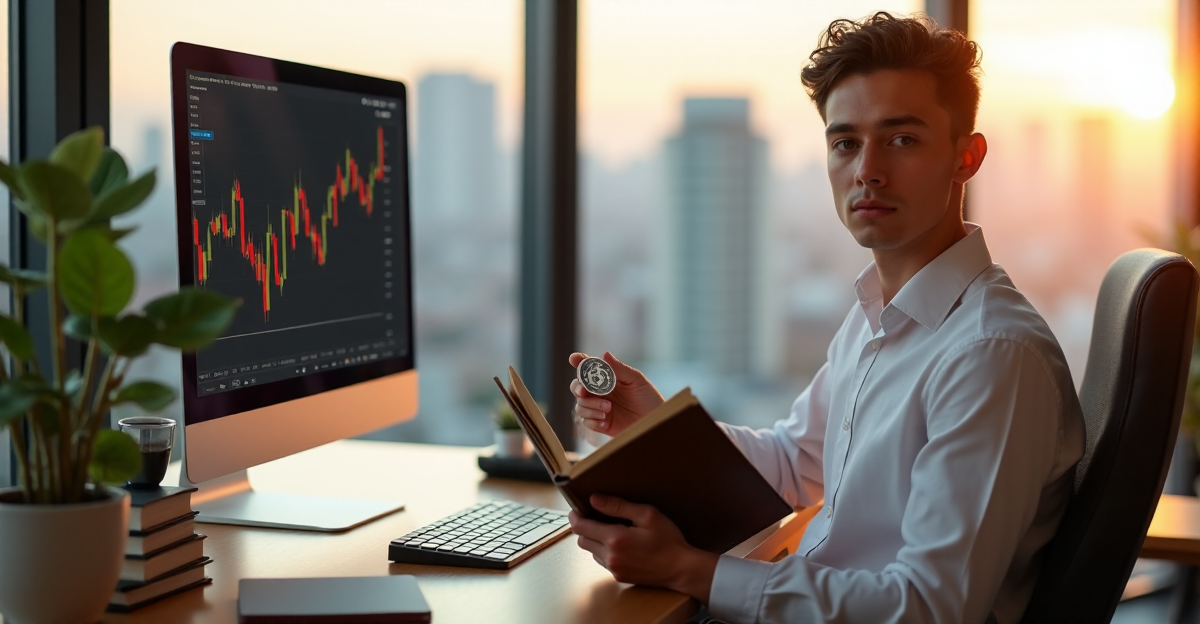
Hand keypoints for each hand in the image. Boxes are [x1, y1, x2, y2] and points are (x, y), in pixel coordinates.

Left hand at [568, 494, 717, 602]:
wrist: (681, 569)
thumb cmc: (668, 540)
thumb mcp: (647, 515)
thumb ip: (618, 506)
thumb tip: (595, 499)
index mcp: (615, 539)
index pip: (581, 527)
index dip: (575, 516)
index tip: (576, 509)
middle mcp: (610, 556)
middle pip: (582, 540)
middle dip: (584, 528)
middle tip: (594, 517)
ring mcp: (614, 569)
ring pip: (591, 552)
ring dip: (594, 540)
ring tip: (609, 531)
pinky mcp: (619, 577)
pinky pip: (603, 562)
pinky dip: (604, 552)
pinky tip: (620, 545)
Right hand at [569, 351, 663, 436]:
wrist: (655, 420)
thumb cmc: (648, 397)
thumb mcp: (635, 380)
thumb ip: (619, 368)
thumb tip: (605, 354)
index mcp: (607, 379)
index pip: (588, 368)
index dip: (579, 362)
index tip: (574, 359)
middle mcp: (599, 392)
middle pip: (577, 387)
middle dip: (577, 388)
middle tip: (584, 392)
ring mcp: (598, 408)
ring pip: (580, 405)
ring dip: (591, 406)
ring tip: (608, 409)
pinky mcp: (601, 423)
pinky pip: (586, 421)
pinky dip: (593, 420)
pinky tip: (605, 421)